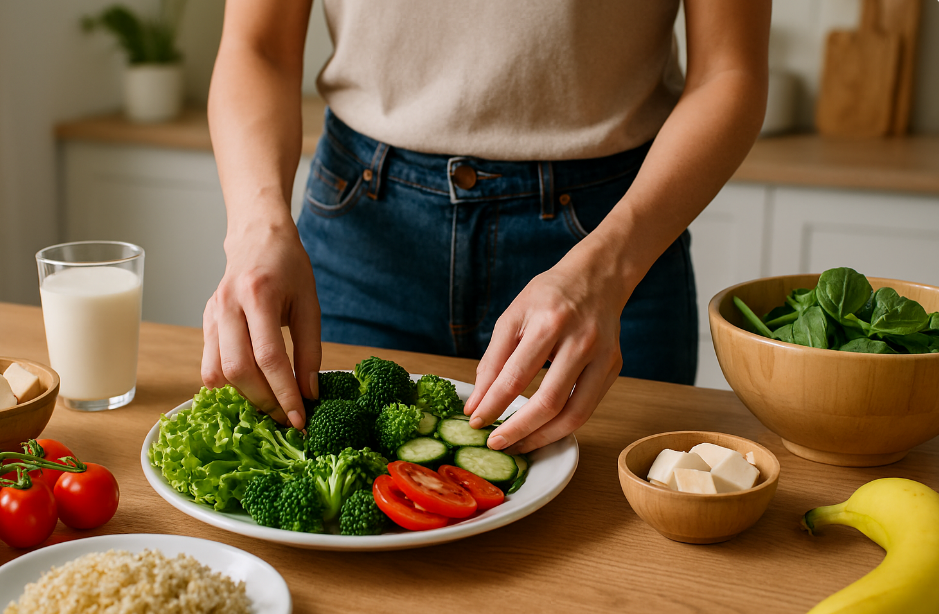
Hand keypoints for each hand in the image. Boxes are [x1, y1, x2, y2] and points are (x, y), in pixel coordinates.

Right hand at [201, 216, 320, 429]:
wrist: (257, 237)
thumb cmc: (288, 268)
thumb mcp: (309, 304)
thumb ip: (310, 350)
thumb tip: (309, 393)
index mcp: (259, 296)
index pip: (269, 357)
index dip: (284, 393)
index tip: (300, 418)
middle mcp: (228, 306)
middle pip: (239, 369)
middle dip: (265, 400)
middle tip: (288, 417)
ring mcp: (212, 315)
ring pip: (218, 372)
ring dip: (245, 396)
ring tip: (272, 406)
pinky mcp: (205, 322)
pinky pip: (210, 364)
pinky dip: (230, 385)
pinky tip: (252, 389)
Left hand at [463, 249, 625, 453]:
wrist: (597, 277)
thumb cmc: (549, 295)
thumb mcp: (513, 317)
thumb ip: (492, 361)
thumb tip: (476, 403)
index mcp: (549, 323)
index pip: (516, 376)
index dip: (493, 405)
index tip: (475, 421)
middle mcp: (580, 341)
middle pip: (548, 402)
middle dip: (518, 430)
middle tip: (495, 443)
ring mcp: (603, 356)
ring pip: (574, 415)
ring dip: (542, 437)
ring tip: (518, 445)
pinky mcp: (614, 368)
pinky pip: (587, 408)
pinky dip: (563, 425)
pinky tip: (542, 430)